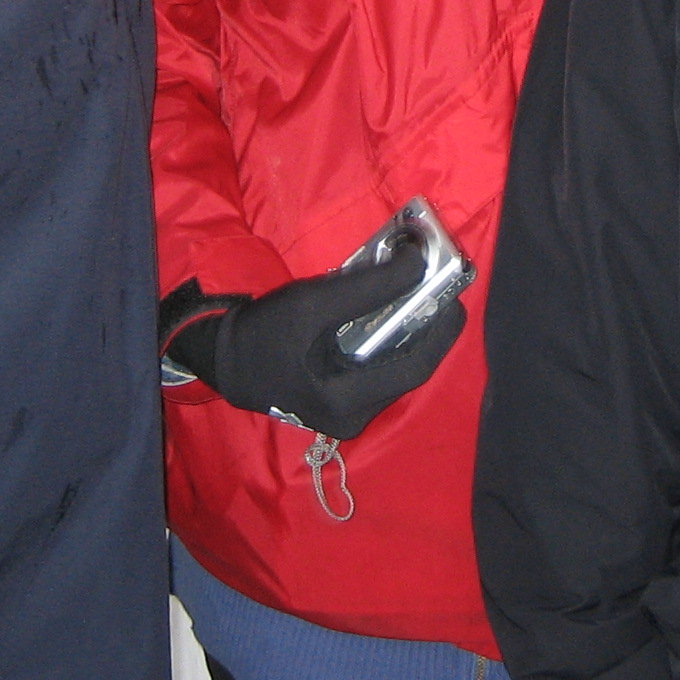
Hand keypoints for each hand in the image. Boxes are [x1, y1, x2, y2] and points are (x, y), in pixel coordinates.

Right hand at [188, 258, 464, 439]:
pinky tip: (392, 307)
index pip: (414, 368)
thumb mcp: (314, 303)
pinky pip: (378, 365)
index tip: (456, 295)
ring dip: (410, 329)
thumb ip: (369, 287)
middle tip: (439, 287)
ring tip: (420, 291)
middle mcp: (353, 416)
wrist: (223, 353)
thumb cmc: (263, 333)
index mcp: (347, 404)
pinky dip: (390, 335)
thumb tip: (418, 263)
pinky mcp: (340, 397)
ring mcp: (347, 410)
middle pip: (407, 368)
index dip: (440, 331)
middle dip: (426, 326)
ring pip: (394, 366)